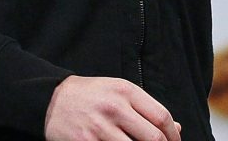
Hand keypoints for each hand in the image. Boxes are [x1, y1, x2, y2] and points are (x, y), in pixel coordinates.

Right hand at [44, 76, 180, 140]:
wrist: (52, 100)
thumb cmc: (91, 96)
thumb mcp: (119, 92)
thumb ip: (147, 108)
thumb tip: (175, 128)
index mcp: (126, 91)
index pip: (161, 117)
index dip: (173, 135)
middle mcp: (114, 108)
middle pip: (152, 137)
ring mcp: (100, 128)